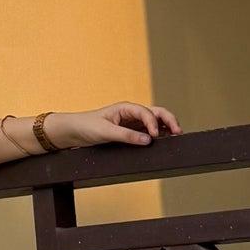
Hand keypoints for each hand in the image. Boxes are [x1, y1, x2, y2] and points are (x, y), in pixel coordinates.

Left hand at [54, 102, 179, 148]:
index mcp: (125, 108)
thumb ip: (127, 136)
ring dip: (165, 128)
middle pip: (157, 113)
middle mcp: (131, 114)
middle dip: (169, 121)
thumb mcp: (105, 132)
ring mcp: (132, 123)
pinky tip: (162, 142)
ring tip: (175, 137)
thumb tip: (148, 141)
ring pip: (155, 122)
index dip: (153, 123)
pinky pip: (147, 133)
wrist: (72, 132)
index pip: (146, 112)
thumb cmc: (85, 126)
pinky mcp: (129, 133)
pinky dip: (157, 135)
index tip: (155, 136)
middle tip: (178, 132)